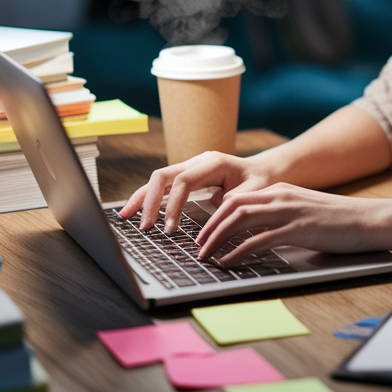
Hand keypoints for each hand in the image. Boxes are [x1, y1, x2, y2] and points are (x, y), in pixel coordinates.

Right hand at [117, 151, 279, 232]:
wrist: (265, 171)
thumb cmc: (261, 182)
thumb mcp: (254, 193)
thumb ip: (234, 202)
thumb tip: (215, 213)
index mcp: (213, 162)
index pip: (183, 181)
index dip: (173, 205)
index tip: (170, 229)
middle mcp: (197, 162)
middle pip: (163, 176)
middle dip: (149, 201)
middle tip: (145, 227)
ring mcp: (190, 167)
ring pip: (158, 179)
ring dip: (142, 198)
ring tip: (126, 217)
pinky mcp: (186, 177)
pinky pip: (163, 186)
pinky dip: (148, 198)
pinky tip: (135, 211)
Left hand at [194, 183, 382, 262]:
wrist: (369, 220)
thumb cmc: (338, 221)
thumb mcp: (303, 211)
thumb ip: (280, 218)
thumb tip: (256, 237)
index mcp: (280, 190)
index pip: (236, 199)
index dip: (214, 215)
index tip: (202, 232)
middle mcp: (280, 196)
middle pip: (231, 207)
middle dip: (208, 227)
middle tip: (196, 245)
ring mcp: (288, 212)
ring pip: (240, 220)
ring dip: (217, 238)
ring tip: (205, 255)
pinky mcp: (297, 229)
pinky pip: (258, 240)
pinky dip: (238, 251)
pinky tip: (228, 262)